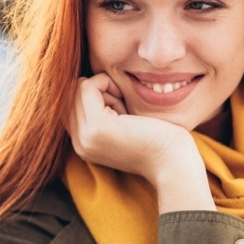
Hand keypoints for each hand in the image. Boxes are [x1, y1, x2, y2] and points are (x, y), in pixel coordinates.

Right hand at [68, 74, 213, 211]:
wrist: (172, 161)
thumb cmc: (157, 140)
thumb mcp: (122, 126)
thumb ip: (102, 111)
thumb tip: (86, 82)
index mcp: (84, 145)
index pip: (71, 106)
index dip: (94, 97)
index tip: (120, 105)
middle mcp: (79, 143)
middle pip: (72, 96)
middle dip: (98, 91)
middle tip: (123, 104)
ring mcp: (85, 136)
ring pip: (78, 89)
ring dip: (104, 89)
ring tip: (125, 108)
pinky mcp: (96, 126)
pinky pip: (87, 87)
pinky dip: (106, 83)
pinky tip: (125, 102)